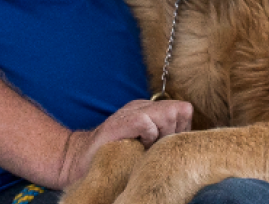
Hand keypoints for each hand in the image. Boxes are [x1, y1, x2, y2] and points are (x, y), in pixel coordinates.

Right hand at [57, 98, 192, 187]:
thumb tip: (189, 143)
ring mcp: (131, 111)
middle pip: (178, 112)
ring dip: (161, 135)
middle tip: (155, 147)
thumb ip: (165, 138)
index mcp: (150, 110)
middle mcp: (142, 106)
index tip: (166, 145)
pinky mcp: (122, 121)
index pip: (184, 111)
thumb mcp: (146, 146)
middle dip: (173, 133)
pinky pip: (147, 123)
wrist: (80, 162)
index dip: (181, 130)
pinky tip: (137, 146)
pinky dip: (147, 137)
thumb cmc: (117, 158)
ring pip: (167, 114)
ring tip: (146, 147)